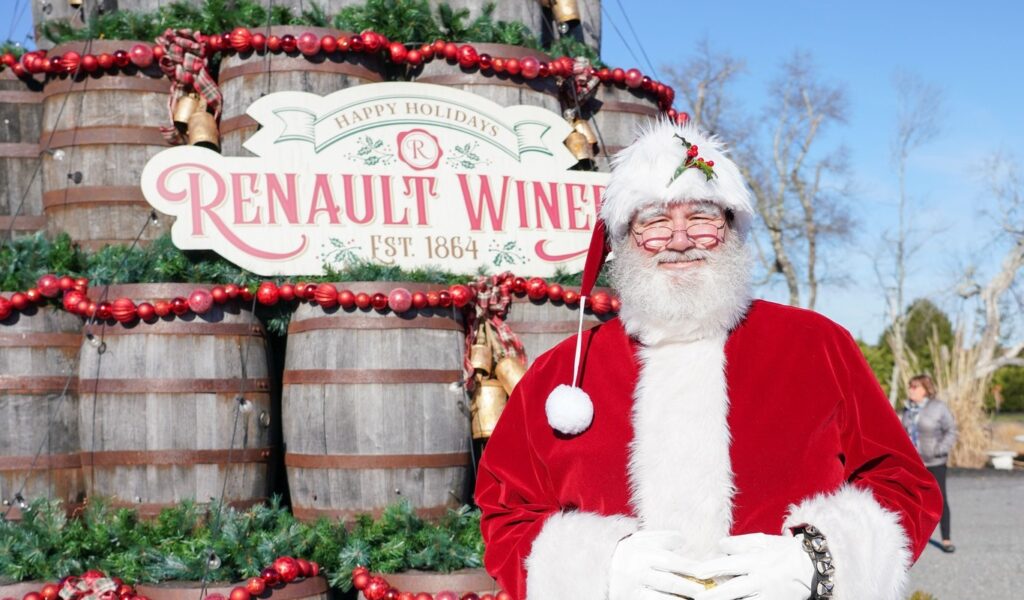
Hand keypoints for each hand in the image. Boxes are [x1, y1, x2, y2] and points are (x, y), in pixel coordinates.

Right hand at [608, 530, 707, 599]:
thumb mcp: (642, 540)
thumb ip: (662, 537)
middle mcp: (635, 570)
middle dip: (690, 588)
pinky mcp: (629, 599)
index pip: (671, 561)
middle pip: (669, 582)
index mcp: (640, 552)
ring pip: (662, 598)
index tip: (706, 573)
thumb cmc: (630, 553)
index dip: (691, 568)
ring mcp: (631, 588)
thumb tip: (682, 540)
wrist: (602, 569)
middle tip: (706, 591)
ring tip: (696, 599)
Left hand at [691, 534, 812, 599]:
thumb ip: (740, 543)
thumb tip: (720, 545)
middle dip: (714, 595)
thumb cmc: (784, 551)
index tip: (696, 571)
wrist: (812, 568)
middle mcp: (761, 580)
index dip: (712, 567)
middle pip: (733, 590)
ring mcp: (768, 595)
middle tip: (696, 596)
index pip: (730, 564)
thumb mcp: (763, 541)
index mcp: (757, 561)